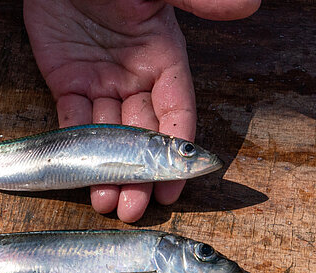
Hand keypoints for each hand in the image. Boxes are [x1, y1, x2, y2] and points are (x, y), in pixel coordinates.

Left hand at [24, 0, 259, 221]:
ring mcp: (101, 82)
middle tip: (133, 209)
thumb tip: (247, 4)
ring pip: (106, 135)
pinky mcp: (67, 81)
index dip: (174, 151)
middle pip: (140, 135)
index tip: (172, 186)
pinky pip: (71, 118)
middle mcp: (135, 77)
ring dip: (105, 171)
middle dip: (138, 175)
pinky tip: (76, 173)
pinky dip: (74, 146)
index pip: (176, 113)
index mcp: (164, 58)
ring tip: (105, 203)